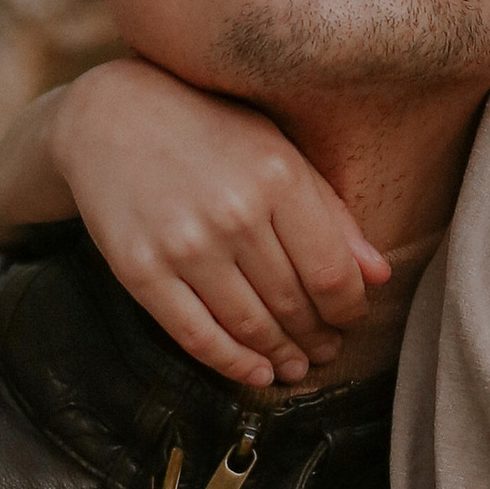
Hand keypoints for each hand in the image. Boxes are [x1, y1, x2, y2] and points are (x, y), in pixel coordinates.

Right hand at [47, 62, 389, 387]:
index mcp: (277, 176)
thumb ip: (330, 211)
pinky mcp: (141, 271)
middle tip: (326, 348)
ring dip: (281, 355)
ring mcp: (184, 246)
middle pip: (293, 304)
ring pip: (250, 326)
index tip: (350, 317)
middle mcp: (233, 214)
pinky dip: (233, 364)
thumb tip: (378, 276)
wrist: (110, 116)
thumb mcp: (278, 149)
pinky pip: (196, 336)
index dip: (349, 308)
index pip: (332, 272)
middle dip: (318, 336)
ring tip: (296, 364)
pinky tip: (256, 373)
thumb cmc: (208, 129)